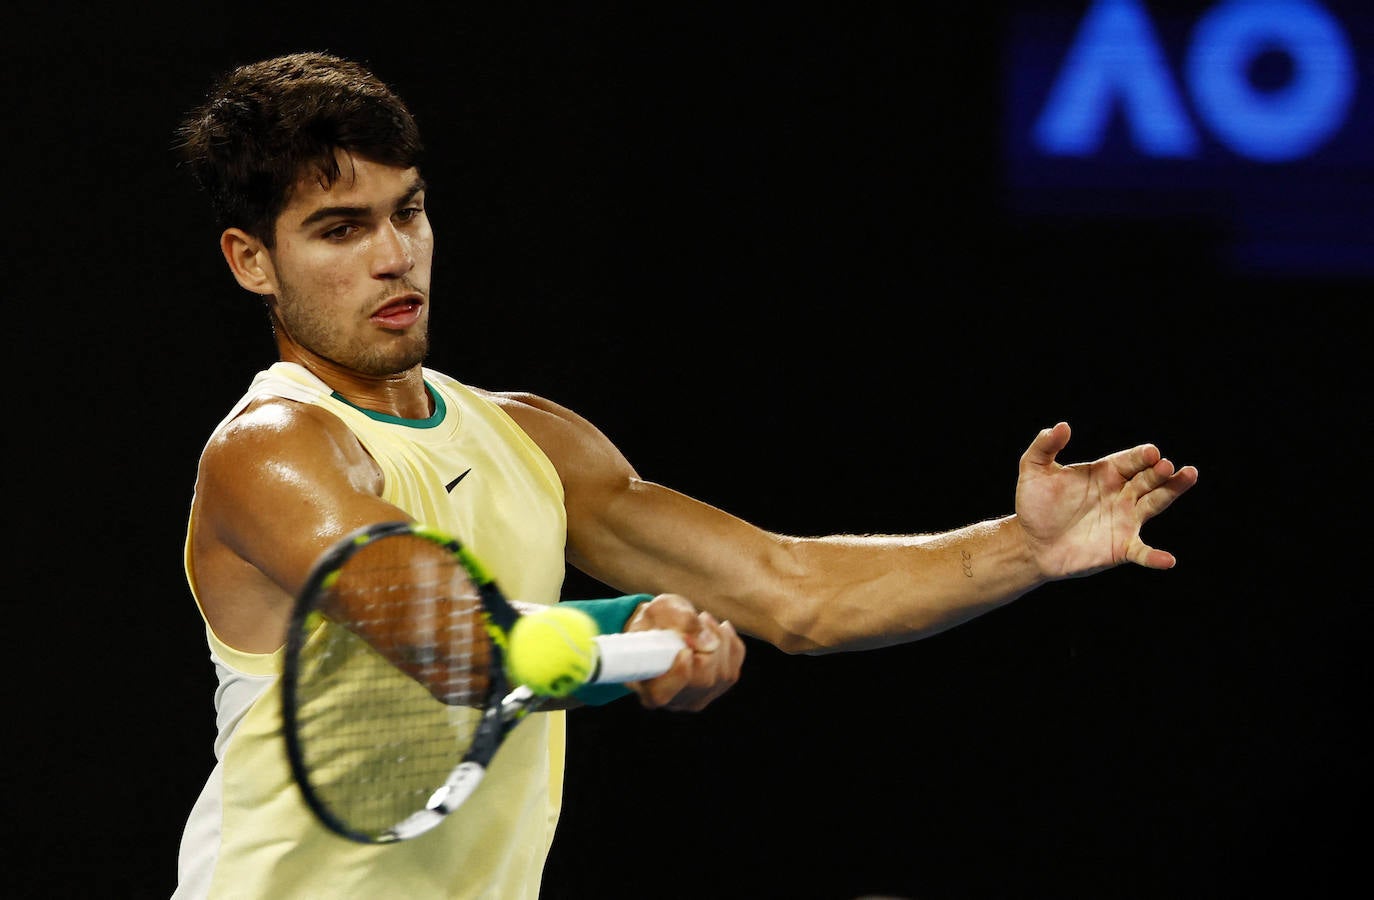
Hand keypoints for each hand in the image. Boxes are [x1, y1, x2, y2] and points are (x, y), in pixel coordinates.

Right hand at [624, 593, 743, 711]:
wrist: (663, 625)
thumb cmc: (655, 619)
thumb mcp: (660, 609)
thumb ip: (680, 621)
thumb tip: (708, 643)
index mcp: (645, 686)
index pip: (662, 694)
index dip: (678, 674)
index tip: (685, 651)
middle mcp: (671, 700)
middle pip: (703, 681)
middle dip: (708, 645)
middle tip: (701, 618)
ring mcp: (696, 698)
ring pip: (723, 675)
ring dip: (721, 641)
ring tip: (704, 621)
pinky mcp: (716, 690)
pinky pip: (734, 669)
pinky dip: (731, 645)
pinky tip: (717, 630)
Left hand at [1015, 422, 1198, 578]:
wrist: (1031, 543)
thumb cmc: (1034, 505)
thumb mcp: (1033, 471)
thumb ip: (1044, 446)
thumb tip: (1062, 426)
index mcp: (1106, 473)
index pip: (1130, 460)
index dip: (1141, 456)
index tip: (1152, 453)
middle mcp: (1122, 494)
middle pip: (1149, 479)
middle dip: (1160, 472)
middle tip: (1169, 466)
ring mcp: (1125, 520)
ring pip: (1156, 503)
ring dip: (1172, 492)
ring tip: (1189, 476)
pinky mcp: (1121, 548)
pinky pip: (1142, 552)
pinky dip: (1154, 557)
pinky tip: (1168, 561)